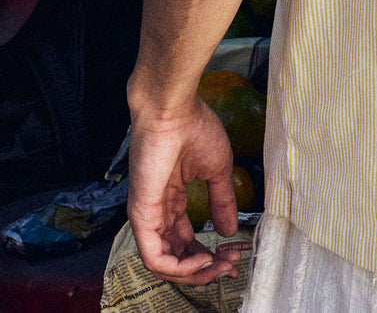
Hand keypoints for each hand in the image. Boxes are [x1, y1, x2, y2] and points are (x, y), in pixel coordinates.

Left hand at [126, 94, 241, 285]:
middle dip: (203, 267)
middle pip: (175, 256)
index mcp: (172, 199)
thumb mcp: (217, 169)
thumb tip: (229, 230)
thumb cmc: (194, 128)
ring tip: (217, 265)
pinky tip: (201, 259)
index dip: (208, 253)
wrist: (173, 110)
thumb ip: (222, 201)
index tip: (232, 254)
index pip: (185, 240)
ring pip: (164, 263)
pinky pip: (154, 257)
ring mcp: (147, 215)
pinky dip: (178, 267)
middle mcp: (157, 212)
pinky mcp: (141, 216)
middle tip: (228, 265)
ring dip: (193, 271)